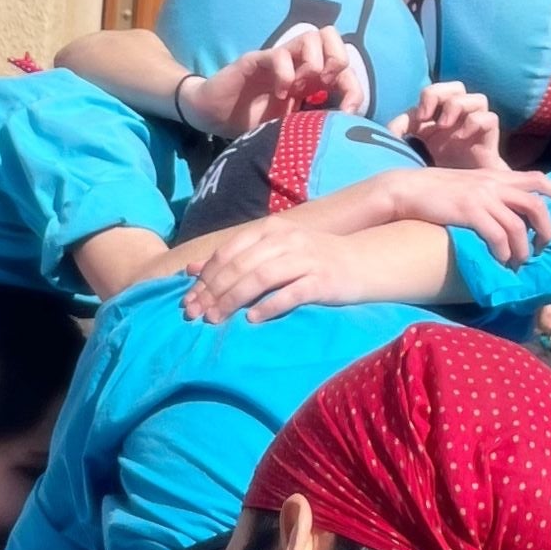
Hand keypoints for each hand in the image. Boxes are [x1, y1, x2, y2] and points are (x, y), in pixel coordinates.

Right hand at [179, 26, 364, 138]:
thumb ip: (315, 125)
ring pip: (310, 36)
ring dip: (313, 63)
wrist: (215, 116)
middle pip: (332, 36)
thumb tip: (345, 137)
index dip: (354, 88)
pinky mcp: (255, 60)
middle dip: (338, 60)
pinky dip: (285, 73)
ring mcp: (278, 59)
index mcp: (311, 79)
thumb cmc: (254, 122)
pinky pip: (278, 54)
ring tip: (302, 89)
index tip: (348, 114)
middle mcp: (298, 63)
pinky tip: (280, 94)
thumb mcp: (291, 128)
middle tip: (327, 86)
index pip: (345, 68)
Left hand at [181, 220, 359, 323]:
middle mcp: (286, 239)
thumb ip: (235, 258)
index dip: (205, 278)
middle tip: (196, 315)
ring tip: (216, 320)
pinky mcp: (322, 281)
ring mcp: (305, 259)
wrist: (362, 262)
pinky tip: (252, 319)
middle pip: (240, 266)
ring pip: (260, 278)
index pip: (229, 253)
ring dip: (233, 300)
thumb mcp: (272, 251)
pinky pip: (291, 293)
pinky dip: (269, 306)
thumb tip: (192, 269)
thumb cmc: (312, 259)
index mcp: (270, 229)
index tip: (188, 301)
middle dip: (213, 292)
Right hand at [378, 166, 550, 266]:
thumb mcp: (470, 184)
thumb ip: (491, 192)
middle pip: (535, 205)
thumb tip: (509, 211)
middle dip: (546, 230)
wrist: (407, 189)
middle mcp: (493, 184)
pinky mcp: (469, 211)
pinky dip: (503, 252)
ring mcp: (482, 197)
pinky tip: (501, 261)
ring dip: (523, 249)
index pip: (538, 179)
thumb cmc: (436, 190)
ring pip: (518, 226)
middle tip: (544, 248)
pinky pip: (497, 235)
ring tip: (519, 262)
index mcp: (496, 176)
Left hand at [389, 81, 505, 169]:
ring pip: (478, 99)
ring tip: (445, 126)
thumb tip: (390, 131)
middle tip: (429, 117)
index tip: (418, 120)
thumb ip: (400, 136)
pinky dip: (475, 123)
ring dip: (458, 107)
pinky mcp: (489, 140)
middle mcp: (460, 119)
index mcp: (440, 118)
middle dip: (442, 94)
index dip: (427, 98)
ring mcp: (476, 128)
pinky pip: (490, 118)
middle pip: (457, 87)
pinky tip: (460, 138)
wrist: (460, 199)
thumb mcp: (412, 152)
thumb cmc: (435, 174)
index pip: (435, 92)